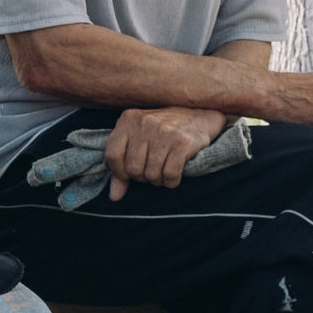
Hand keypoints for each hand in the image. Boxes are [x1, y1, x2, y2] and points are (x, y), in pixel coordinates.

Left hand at [104, 107, 226, 200]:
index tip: (130, 174)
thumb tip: (114, 196)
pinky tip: (174, 175)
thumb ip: (122, 165)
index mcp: (129, 120)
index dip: (120, 172)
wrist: (200, 116)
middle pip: (133, 169)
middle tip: (152, 171)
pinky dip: (171, 182)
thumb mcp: (138, 140)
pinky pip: (170, 175)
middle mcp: (145, 123)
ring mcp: (164, 132)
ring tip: (163, 171)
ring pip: (152, 174)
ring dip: (158, 180)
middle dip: (143, 177)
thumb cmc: (164, 131)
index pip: (113, 155)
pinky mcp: (182, 142)